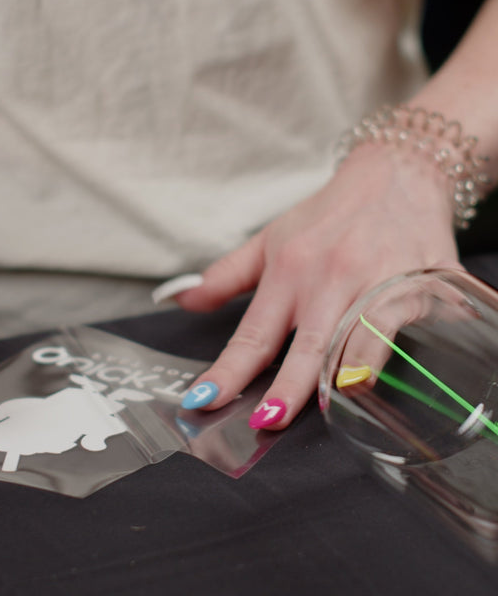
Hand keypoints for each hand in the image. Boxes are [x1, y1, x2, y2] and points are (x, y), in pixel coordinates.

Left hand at [169, 142, 462, 429]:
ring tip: (322, 412)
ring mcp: (372, 282)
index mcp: (287, 271)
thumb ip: (225, 276)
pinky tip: (368, 382)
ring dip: (336, 379)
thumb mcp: (269, 240)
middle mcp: (326, 279)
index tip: (203, 399)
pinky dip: (382, 356)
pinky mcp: (416, 284)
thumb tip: (179, 297)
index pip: (253, 333)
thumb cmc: (329, 216)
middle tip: (265, 422)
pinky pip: (396, 327)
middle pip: (304, 346)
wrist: (398, 173)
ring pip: (352, 340)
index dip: (228, 370)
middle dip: (286, 388)